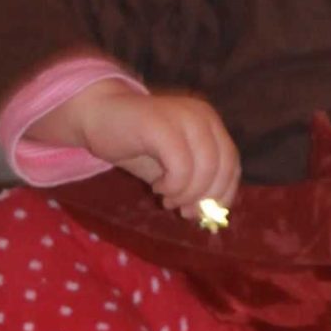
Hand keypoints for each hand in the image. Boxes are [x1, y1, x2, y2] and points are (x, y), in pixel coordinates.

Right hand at [36, 81, 241, 219]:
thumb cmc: (138, 144)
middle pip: (222, 167)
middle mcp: (202, 116)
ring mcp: (182, 116)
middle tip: (183, 210)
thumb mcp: (173, 167)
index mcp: (210, 122)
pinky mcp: (160, 124)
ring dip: (187, 193)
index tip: (202, 212)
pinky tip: (157, 186)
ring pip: (205, 168)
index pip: (232, 163)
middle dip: (205, 197)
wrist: (97, 116)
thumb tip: (211, 215)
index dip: (222, 193)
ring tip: (166, 198)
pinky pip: (181, 166)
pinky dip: (173, 185)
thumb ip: (195, 184)